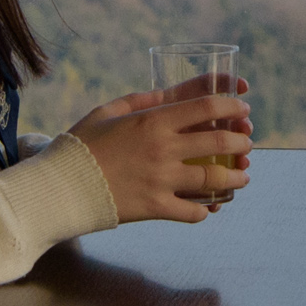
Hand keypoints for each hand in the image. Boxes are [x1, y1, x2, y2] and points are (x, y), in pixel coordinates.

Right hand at [72, 73, 254, 225]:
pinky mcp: (155, 208)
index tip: (242, 109)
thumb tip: (173, 92)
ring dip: (235, 177)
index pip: (207, 107)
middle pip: (218, 143)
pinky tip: (208, 205)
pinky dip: (205, 209)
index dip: (232, 106)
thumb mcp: (110, 111)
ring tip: (243, 176)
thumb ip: (145, 99)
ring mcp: (161, 181)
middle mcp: (163, 150)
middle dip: (241, 142)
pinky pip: (192, 212)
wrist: (60, 187)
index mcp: (153, 121)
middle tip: (246, 143)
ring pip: (213, 179)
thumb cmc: (81, 145)